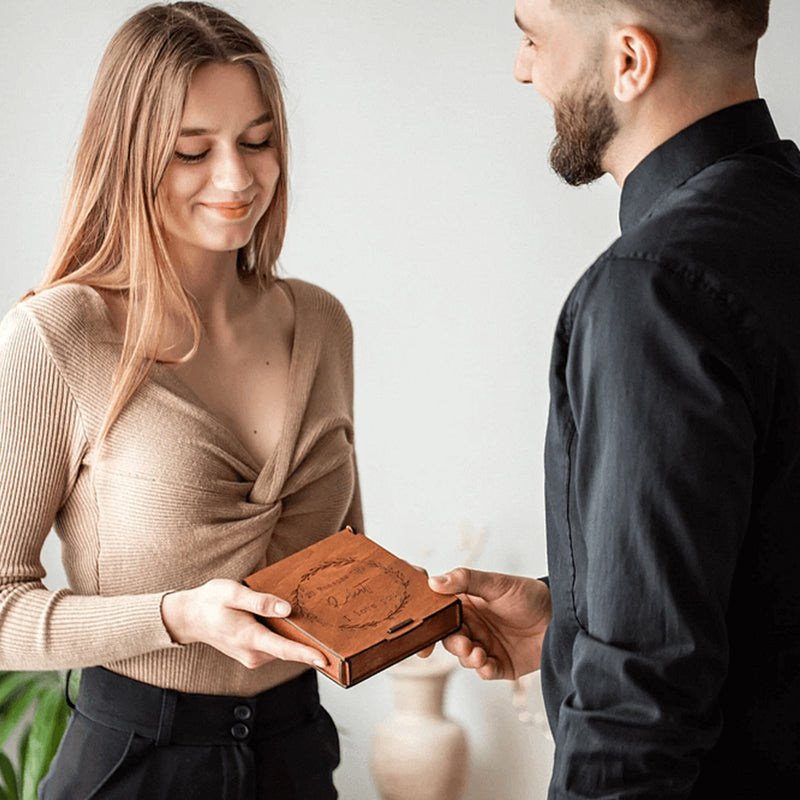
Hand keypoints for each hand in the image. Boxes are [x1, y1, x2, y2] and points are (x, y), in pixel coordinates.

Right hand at [161, 578, 327, 670]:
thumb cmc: (211, 602)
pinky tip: (291, 623)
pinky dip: (286, 638)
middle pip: (289, 650)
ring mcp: (253, 657)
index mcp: (249, 638)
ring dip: (297, 638)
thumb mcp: (233, 593)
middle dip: (310, 643)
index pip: (283, 649)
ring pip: (284, 648)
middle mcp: (253, 653)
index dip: (306, 654)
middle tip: (333, 632)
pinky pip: (277, 647)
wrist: (191, 617)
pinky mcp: (254, 654)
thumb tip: (287, 608)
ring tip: (314, 622)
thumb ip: (260, 601)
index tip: (325, 660)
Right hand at [424, 568, 550, 679]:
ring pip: (464, 657)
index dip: (428, 624)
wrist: (560, 616)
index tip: (421, 633)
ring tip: (479, 654)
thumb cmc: (528, 595)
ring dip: (468, 657)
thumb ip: (465, 580)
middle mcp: (473, 626)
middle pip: (450, 638)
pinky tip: (487, 664)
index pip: (441, 614)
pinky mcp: (500, 664)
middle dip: (453, 644)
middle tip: (464, 644)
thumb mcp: (496, 583)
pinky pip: (485, 671)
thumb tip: (433, 582)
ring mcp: (486, 646)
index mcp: (466, 604)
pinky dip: (483, 670)